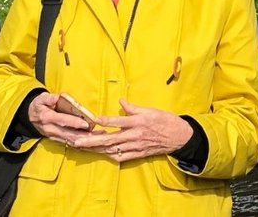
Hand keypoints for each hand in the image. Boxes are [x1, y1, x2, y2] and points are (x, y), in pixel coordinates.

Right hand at [27, 92, 100, 146]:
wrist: (30, 117)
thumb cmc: (39, 105)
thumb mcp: (42, 98)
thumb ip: (51, 98)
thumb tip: (61, 97)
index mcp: (47, 118)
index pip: (62, 121)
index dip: (74, 122)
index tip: (86, 123)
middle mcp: (51, 129)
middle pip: (69, 135)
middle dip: (84, 136)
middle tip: (98, 134)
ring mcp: (54, 137)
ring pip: (71, 141)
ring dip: (85, 141)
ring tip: (99, 138)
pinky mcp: (57, 140)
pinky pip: (70, 144)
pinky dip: (81, 145)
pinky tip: (92, 143)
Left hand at [69, 99, 192, 162]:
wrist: (180, 137)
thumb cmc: (166, 121)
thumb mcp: (151, 110)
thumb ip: (134, 107)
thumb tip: (121, 101)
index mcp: (138, 122)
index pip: (118, 122)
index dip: (104, 121)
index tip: (92, 120)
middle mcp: (135, 135)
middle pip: (110, 139)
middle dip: (92, 141)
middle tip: (77, 142)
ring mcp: (136, 146)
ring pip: (113, 150)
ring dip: (97, 149)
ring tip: (84, 148)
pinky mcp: (139, 154)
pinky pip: (122, 157)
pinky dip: (111, 155)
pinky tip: (102, 153)